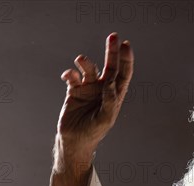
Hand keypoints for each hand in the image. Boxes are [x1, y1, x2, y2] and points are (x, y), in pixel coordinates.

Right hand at [58, 32, 133, 154]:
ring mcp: (88, 88)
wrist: (74, 141)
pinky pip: (73, 76)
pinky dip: (70, 73)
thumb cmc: (93, 132)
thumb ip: (110, 101)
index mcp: (114, 95)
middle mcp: (102, 89)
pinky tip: (68, 76)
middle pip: (109, 65)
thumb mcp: (105, 119)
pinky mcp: (74, 91)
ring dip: (85, 62)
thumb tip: (111, 83)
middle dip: (111, 51)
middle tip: (113, 36)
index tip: (125, 45)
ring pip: (89, 68)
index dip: (125, 59)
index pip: (123, 73)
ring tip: (81, 60)